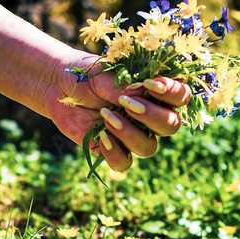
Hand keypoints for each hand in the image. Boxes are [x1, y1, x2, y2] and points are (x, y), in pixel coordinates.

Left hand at [43, 53, 190, 170]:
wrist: (58, 87)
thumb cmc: (87, 75)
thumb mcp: (105, 75)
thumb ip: (124, 85)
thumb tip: (142, 94)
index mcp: (154, 93)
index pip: (181, 96)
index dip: (173, 93)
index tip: (151, 84)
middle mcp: (149, 116)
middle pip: (171, 125)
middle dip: (153, 116)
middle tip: (127, 104)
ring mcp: (133, 135)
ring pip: (149, 147)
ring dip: (130, 134)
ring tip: (107, 116)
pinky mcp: (113, 150)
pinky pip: (124, 163)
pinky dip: (114, 153)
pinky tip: (102, 137)